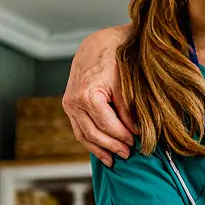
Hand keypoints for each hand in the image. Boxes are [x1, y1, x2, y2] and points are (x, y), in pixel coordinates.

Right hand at [63, 25, 135, 164]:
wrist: (98, 45)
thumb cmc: (115, 60)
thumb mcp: (125, 83)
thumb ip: (128, 110)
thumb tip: (136, 133)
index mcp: (87, 95)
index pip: (107, 126)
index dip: (123, 137)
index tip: (136, 143)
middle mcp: (74, 102)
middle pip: (94, 134)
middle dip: (113, 146)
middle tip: (128, 154)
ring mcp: (69, 105)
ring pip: (84, 136)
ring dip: (100, 149)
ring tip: (116, 159)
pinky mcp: (69, 106)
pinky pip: (79, 130)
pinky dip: (91, 143)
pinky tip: (104, 153)